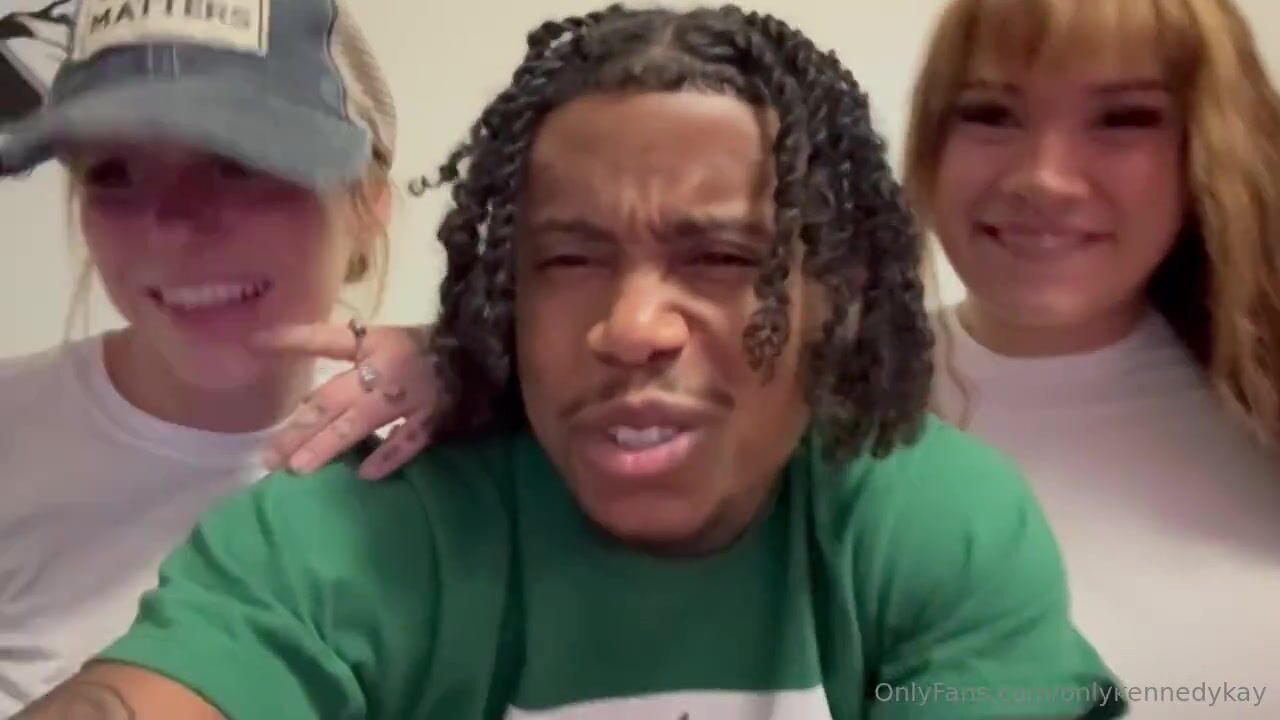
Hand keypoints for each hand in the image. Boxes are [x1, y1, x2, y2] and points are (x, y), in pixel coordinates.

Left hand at [251, 322, 438, 479]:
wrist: (478, 355)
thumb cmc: (418, 349)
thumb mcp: (374, 338)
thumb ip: (325, 343)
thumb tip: (263, 341)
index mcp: (374, 344)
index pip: (326, 341)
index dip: (292, 340)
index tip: (254, 343)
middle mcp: (385, 369)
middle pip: (332, 399)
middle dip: (298, 428)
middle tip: (268, 457)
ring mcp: (409, 396)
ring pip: (361, 422)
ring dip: (329, 444)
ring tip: (299, 468)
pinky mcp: (434, 418)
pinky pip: (408, 440)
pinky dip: (388, 456)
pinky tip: (365, 475)